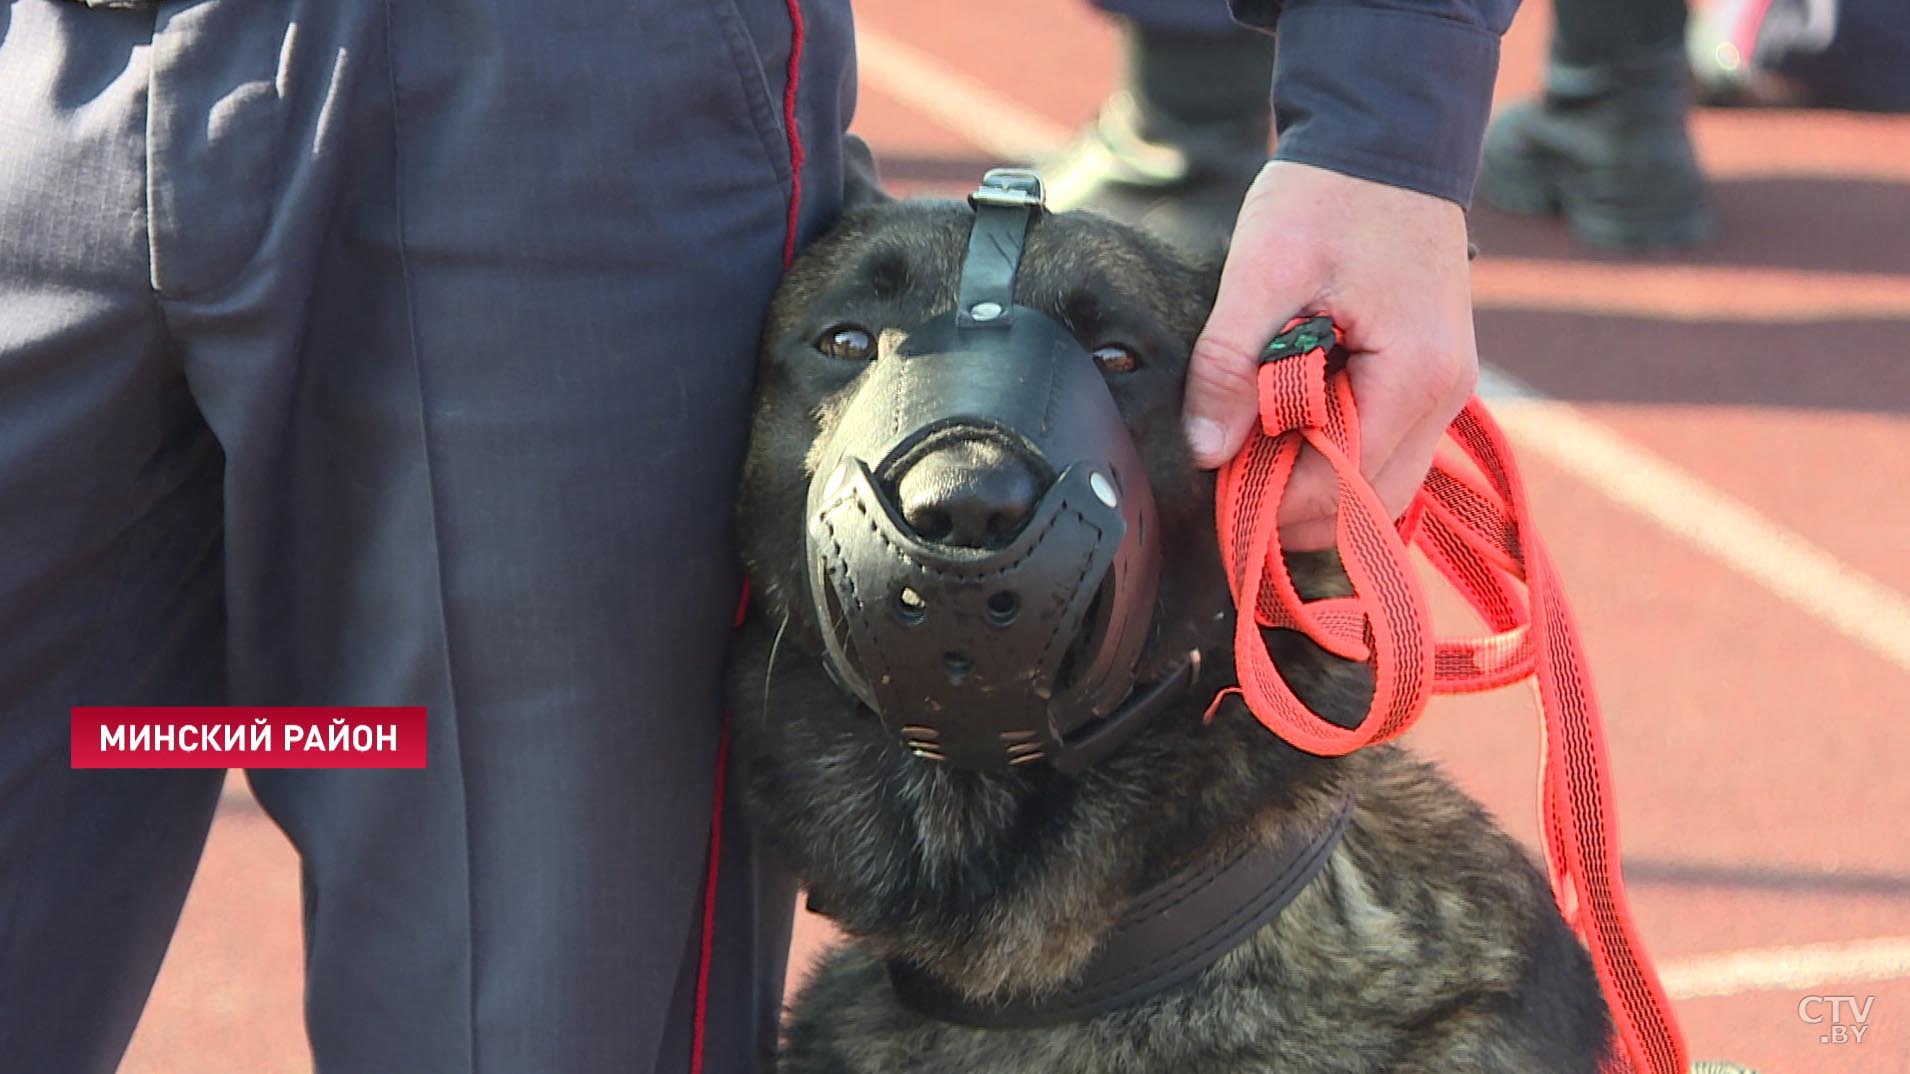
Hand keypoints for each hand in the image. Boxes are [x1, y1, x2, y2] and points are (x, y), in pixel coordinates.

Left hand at [1184, 161, 1477, 550]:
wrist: (1385, 138)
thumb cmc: (1329, 192)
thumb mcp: (1262, 270)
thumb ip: (1230, 363)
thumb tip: (1206, 450)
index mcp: (1414, 375)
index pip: (1343, 486)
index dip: (1272, 503)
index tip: (1215, 493)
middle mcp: (1445, 395)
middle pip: (1370, 504)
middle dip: (1295, 508)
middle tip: (1227, 485)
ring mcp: (1444, 390)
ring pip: (1382, 485)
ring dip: (1317, 487)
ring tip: (1252, 459)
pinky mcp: (1427, 378)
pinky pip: (1385, 449)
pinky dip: (1337, 458)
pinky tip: (1287, 436)